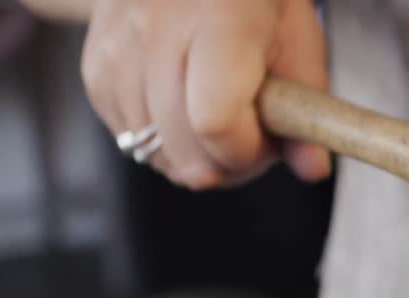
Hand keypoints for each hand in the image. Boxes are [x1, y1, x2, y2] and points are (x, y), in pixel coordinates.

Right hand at [81, 0, 328, 188]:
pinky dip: (162, 141)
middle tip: (249, 137)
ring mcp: (117, 45)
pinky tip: (184, 110)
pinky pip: (128, 136)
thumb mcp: (298, 38)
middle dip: (225, 163)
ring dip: (193, 156)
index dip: (245, 152)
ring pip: (153, 150)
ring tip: (219, 120)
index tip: (266, 142)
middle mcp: (157, 26)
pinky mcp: (95, 66)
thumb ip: (307, 107)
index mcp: (220, 16)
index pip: (216, 121)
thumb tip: (313, 170)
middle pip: (183, 146)